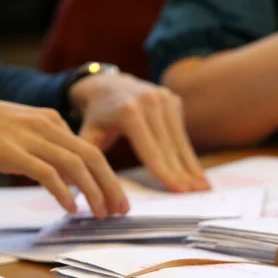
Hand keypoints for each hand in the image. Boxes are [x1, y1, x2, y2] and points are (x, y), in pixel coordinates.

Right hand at [0, 87, 127, 218]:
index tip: (117, 198)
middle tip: (121, 211)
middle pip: (92, 159)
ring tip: (102, 214)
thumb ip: (42, 147)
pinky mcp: (14, 152)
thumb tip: (62, 174)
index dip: (108, 176)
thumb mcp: (18, 130)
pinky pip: (48, 174)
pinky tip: (71, 209)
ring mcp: (31, 138)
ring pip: (77, 167)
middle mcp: (46, 126)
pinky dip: (64, 193)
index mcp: (50, 120)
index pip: (90, 150)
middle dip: (111, 187)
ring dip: (94, 193)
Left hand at [69, 73, 208, 192]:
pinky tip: (197, 171)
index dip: (165, 172)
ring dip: (192, 166)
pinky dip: (189, 154)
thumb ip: (85, 161)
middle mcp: (150, 101)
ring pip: (179, 141)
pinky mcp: (173, 99)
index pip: (150, 150)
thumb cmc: (97, 117)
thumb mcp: (87, 135)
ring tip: (203, 187)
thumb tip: (73, 190)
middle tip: (197, 194)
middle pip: (168, 147)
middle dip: (183, 173)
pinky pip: (182, 133)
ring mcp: (164, 98)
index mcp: (129, 111)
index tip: (178, 191)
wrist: (108, 84)